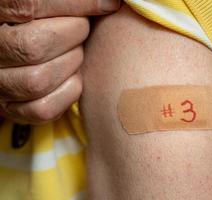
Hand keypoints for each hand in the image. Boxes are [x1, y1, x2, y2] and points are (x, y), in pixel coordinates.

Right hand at [0, 0, 119, 123]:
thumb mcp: (51, 8)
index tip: (108, 4)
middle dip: (72, 36)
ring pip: (38, 80)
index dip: (76, 4)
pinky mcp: (13, 108)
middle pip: (33, 46)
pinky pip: (43, 108)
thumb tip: (107, 1)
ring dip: (71, 64)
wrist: (27, 52)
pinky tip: (73, 76)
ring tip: (75, 52)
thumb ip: (69, 2)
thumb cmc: (48, 23)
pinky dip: (69, 92)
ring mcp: (0, 82)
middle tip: (80, 30)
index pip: (28, 4)